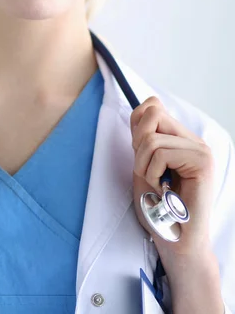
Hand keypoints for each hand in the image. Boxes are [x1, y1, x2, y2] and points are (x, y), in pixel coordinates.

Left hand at [131, 97, 223, 312]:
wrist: (175, 237)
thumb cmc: (158, 206)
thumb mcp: (143, 164)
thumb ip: (144, 137)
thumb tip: (148, 102)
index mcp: (181, 139)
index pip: (152, 107)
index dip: (136, 126)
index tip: (140, 156)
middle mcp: (194, 141)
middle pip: (152, 114)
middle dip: (137, 146)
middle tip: (148, 172)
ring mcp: (201, 150)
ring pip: (152, 139)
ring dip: (143, 165)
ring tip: (156, 184)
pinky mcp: (203, 162)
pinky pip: (160, 154)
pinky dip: (152, 173)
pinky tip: (163, 189)